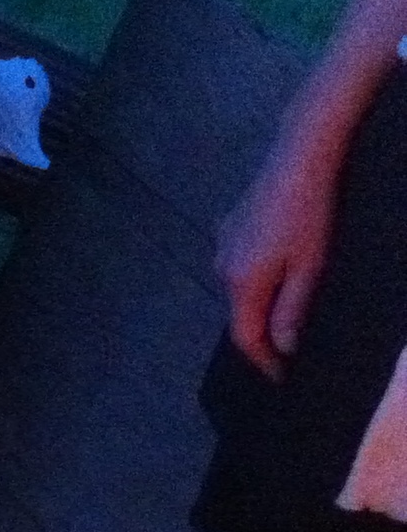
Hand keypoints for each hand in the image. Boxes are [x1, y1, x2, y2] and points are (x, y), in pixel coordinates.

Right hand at [217, 131, 345, 377]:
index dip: (264, 361)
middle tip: (291, 346)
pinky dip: (257, 275)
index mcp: (242, 283)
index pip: (246, 337)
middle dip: (263, 331)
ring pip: (241, 288)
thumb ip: (292, 310)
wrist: (299, 155)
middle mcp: (222, 268)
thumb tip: (282, 347)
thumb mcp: (311, 266)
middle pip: (241, 314)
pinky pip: (240, 264)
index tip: (282, 376)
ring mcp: (222, 245)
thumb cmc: (311, 211)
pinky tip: (279, 262)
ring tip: (288, 303)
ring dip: (261, 300)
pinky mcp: (229, 227)